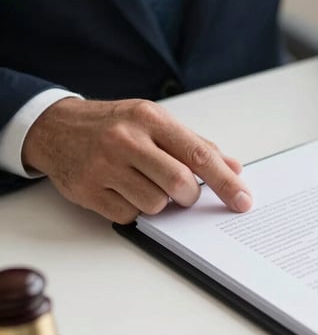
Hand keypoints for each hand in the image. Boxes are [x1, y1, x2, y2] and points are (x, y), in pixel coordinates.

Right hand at [22, 98, 251, 222]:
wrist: (55, 127)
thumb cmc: (115, 125)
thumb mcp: (155, 122)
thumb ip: (196, 145)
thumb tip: (234, 168)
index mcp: (150, 119)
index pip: (199, 155)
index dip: (226, 182)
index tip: (243, 200)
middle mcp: (126, 140)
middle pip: (179, 183)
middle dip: (190, 196)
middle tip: (186, 194)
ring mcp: (104, 166)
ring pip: (155, 204)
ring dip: (161, 203)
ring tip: (146, 185)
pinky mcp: (87, 190)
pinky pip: (129, 215)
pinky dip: (136, 210)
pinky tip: (125, 191)